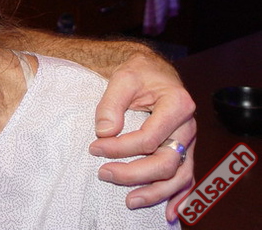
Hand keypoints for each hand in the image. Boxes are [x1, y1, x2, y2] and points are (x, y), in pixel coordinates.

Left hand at [88, 50, 195, 221]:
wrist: (153, 71)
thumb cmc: (139, 73)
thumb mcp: (122, 78)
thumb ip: (111, 103)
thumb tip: (104, 132)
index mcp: (178, 105)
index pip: (149, 138)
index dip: (120, 148)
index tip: (95, 147)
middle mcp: (188, 126)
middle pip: (166, 161)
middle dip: (134, 173)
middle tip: (104, 174)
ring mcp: (188, 141)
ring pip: (179, 175)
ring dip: (155, 192)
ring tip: (130, 201)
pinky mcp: (184, 150)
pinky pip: (187, 177)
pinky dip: (180, 197)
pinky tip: (170, 213)